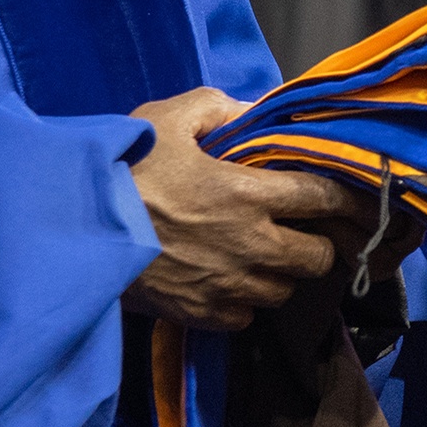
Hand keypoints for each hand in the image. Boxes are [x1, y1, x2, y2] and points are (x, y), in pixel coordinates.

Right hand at [123, 88, 358, 331]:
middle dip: (315, 245)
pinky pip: (246, 318)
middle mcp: (250, 245)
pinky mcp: (202, 314)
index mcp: (249, 194)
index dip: (347, 200)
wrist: (71, 229)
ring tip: (259, 258)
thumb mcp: (165, 121)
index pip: (325, 199)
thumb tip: (252, 110)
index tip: (355, 200)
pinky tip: (227, 283)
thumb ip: (217, 109)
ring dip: (280, 276)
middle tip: (298, 233)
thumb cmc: (121, 171)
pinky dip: (244, 304)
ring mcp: (229, 284)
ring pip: (284, 291)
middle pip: (317, 258)